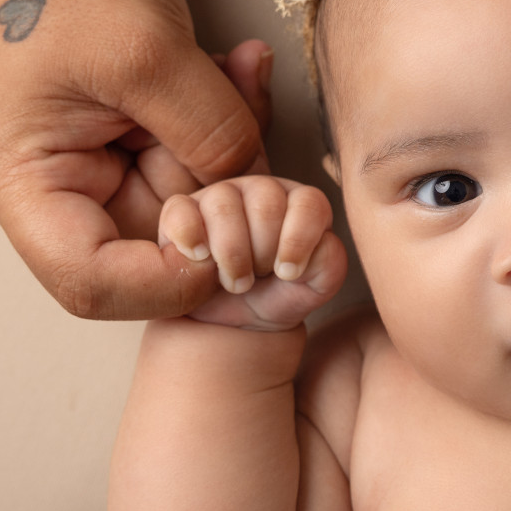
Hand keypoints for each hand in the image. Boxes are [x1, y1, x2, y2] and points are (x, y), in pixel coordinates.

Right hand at [0, 0, 270, 319]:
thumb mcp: (146, 55)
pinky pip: (199, 156)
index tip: (236, 244)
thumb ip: (210, 132)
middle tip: (262, 147)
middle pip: (154, 250)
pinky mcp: (137, 141)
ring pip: (191, 201)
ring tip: (244, 74)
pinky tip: (242, 66)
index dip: (172, 282)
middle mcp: (58, 193)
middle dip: (222, 206)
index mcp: (24, 187)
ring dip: (234, 149)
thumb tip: (260, 189)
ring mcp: (101, 168)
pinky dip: (230, 120)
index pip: (92, 284)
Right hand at [158, 175, 346, 331]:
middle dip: (263, 253)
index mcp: (299, 203)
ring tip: (234, 281)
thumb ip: (329, 263)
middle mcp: (262, 191)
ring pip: (224, 205)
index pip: (309, 202)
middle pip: (266, 204)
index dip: (298, 240)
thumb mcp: (317, 286)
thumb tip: (314, 246)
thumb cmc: (280, 294)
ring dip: (231, 255)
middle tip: (259, 278)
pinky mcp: (181, 212)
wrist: (238, 319)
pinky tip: (200, 258)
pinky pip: (181, 210)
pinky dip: (190, 237)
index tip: (289, 273)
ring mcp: (220, 196)